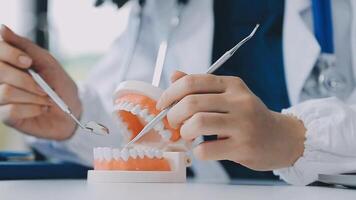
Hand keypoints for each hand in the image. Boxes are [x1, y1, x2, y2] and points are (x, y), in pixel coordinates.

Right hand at [0, 25, 80, 139]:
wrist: (72, 109)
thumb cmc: (58, 84)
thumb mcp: (47, 61)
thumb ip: (25, 46)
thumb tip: (2, 29)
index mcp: (8, 63)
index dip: (10, 54)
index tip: (28, 61)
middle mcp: (0, 80)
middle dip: (26, 79)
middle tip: (43, 87)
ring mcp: (1, 99)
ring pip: (6, 92)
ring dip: (33, 96)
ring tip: (45, 99)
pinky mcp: (6, 117)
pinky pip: (11, 111)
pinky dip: (33, 109)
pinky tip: (41, 109)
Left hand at [157, 71, 305, 169]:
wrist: (281, 138)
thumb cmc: (249, 117)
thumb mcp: (229, 95)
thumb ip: (202, 86)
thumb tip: (174, 76)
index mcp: (232, 85)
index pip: (192, 82)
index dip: (170, 93)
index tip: (162, 105)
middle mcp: (239, 101)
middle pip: (191, 102)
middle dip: (173, 115)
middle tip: (173, 123)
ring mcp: (243, 124)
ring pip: (198, 123)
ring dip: (184, 132)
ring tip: (188, 135)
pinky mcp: (243, 147)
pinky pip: (206, 149)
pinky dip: (197, 151)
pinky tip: (202, 149)